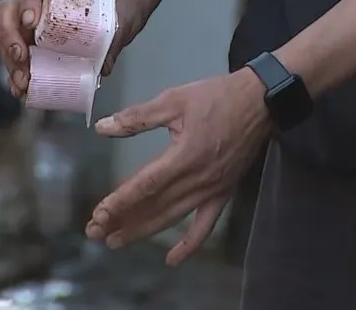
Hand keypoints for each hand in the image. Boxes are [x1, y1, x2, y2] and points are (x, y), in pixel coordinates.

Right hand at [0, 0, 149, 97]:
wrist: (118, 14)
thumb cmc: (118, 10)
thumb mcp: (122, 17)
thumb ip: (116, 36)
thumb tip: (103, 67)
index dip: (27, 1)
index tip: (31, 22)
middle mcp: (39, 3)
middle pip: (9, 12)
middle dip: (9, 37)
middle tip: (22, 59)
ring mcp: (33, 25)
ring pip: (8, 37)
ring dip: (10, 61)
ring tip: (22, 82)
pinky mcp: (34, 45)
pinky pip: (16, 58)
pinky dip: (15, 74)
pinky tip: (21, 90)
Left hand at [85, 69, 271, 265]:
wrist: (261, 101)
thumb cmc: (216, 96)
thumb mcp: (174, 99)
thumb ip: (137, 117)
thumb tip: (102, 128)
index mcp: (184, 155)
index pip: (145, 185)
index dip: (120, 201)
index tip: (98, 214)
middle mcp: (198, 179)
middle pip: (155, 207)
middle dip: (123, 221)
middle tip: (95, 233)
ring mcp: (212, 189)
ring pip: (173, 217)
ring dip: (143, 231)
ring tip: (116, 242)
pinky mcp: (224, 192)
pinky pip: (206, 224)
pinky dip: (189, 244)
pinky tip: (172, 259)